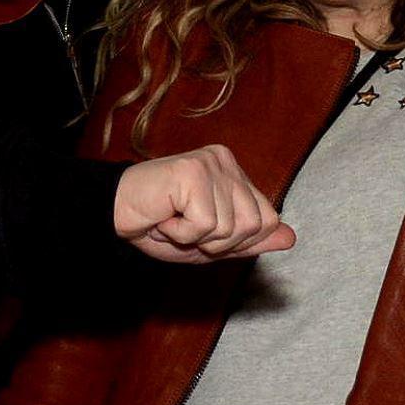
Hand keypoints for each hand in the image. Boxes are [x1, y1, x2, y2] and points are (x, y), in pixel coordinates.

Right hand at [114, 145, 294, 263]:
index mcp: (234, 173)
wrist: (113, 215)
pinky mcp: (193, 171)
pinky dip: (182, 233)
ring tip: (174, 221)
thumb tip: (291, 239)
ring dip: (199, 239)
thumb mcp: (211, 243)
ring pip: (232, 227)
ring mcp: (210, 163)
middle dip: (220, 243)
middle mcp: (226, 161)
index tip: (203, 234)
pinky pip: (206, 224)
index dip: (239, 242)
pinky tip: (165, 218)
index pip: (268, 219)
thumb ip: (250, 240)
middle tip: (187, 229)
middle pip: (255, 225)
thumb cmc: (158, 226)